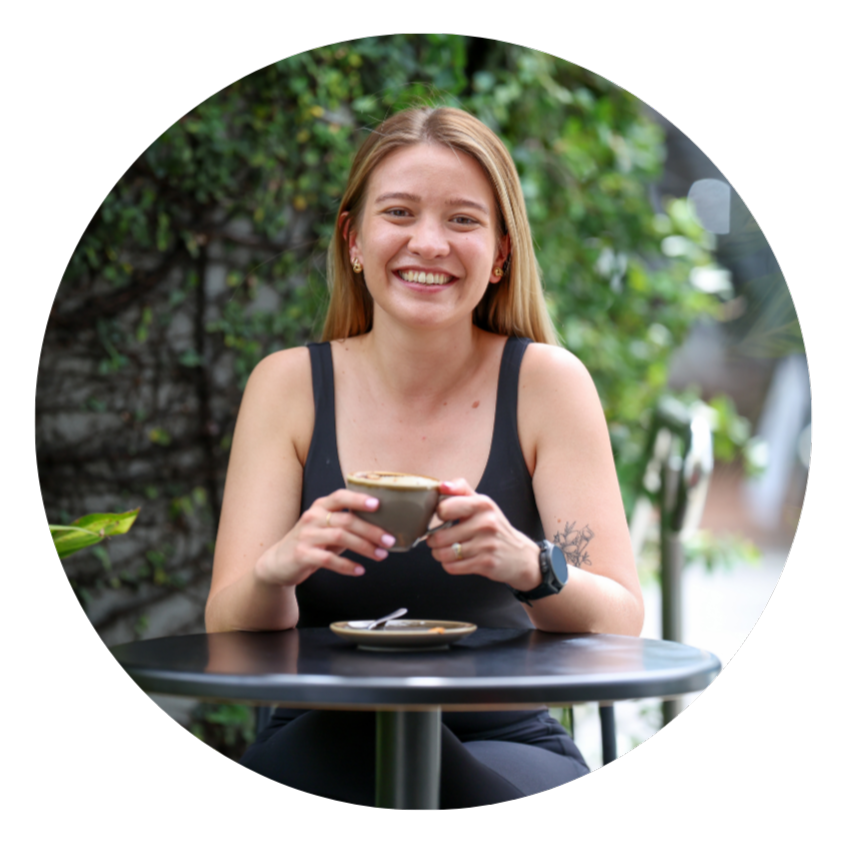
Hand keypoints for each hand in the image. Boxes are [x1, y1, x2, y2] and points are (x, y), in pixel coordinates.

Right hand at [255, 490, 395, 587]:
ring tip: (380, 555)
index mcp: (321, 507)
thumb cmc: (310, 543)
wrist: (278, 563)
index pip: (340, 496)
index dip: (359, 499)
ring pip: (340, 537)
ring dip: (364, 547)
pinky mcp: (302, 554)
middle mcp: (313, 517)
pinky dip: (347, 565)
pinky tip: (360, 570)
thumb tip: (381, 525)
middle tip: (389, 540)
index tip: (377, 504)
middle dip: (371, 530)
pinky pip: (329, 559)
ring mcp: (306, 535)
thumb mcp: (326, 528)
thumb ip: (347, 524)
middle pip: (346, 520)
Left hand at [426, 478, 541, 591]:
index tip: (442, 517)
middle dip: (433, 540)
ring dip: (439, 554)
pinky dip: (449, 565)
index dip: (438, 514)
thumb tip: (442, 485)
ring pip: (444, 553)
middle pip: (440, 536)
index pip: (445, 507)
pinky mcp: (485, 563)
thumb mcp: (482, 504)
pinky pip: (452, 567)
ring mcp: (486, 544)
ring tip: (445, 550)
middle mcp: (486, 523)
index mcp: (482, 504)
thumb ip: (462, 490)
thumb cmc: (495, 528)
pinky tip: (456, 560)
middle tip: (438, 539)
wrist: (520, 554)